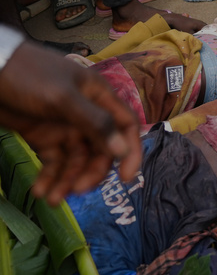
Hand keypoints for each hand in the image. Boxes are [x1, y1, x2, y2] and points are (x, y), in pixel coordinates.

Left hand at [0, 42, 142, 204]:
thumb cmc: (29, 76)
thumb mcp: (63, 98)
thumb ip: (94, 122)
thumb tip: (122, 150)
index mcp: (98, 98)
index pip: (125, 126)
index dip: (130, 151)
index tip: (126, 178)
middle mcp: (86, 114)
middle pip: (100, 149)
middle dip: (90, 172)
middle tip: (77, 190)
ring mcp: (64, 126)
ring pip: (75, 160)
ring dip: (67, 180)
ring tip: (52, 199)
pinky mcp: (43, 136)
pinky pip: (53, 161)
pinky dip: (49, 176)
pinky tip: (40, 189)